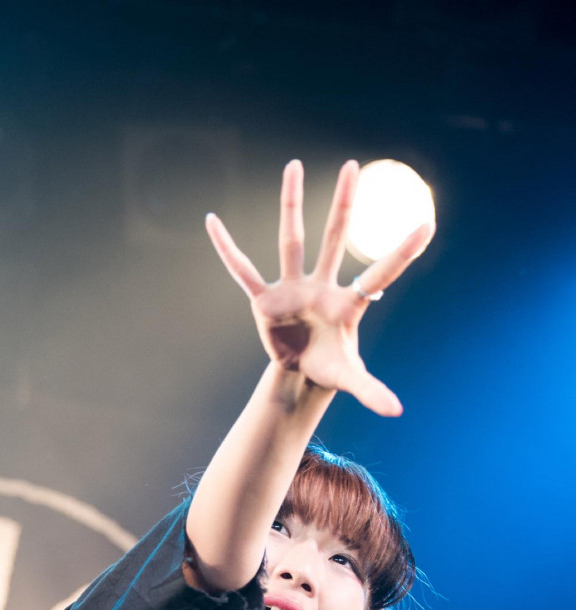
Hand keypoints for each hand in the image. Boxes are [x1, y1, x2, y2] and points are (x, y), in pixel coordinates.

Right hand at [205, 160, 433, 415]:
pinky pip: (243, 271)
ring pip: (291, 240)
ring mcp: (292, 289)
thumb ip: (372, 391)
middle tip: (354, 165)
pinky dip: (227, 249)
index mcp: (348, 304)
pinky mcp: (264, 301)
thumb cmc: (331, 367)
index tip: (429, 224)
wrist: (300, 371)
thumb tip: (397, 412)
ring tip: (294, 165)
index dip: (402, 253)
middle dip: (344, 203)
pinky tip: (212, 222)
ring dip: (291, 203)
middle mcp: (322, 286)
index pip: (379, 275)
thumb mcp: (351, 380)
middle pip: (336, 237)